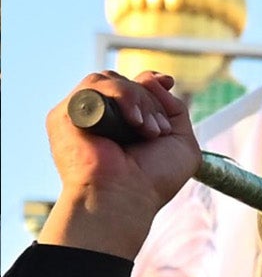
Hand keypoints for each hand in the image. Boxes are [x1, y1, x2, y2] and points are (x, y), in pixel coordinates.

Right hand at [41, 70, 200, 258]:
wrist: (127, 196)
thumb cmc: (153, 179)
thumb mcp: (181, 142)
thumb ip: (175, 109)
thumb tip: (156, 79)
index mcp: (121, 123)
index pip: (132, 85)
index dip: (150, 81)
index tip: (167, 82)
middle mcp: (100, 117)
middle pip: (125, 81)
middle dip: (150, 100)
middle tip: (157, 132)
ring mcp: (81, 115)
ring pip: (110, 80)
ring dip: (137, 100)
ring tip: (146, 130)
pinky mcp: (65, 115)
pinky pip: (93, 86)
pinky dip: (121, 96)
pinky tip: (133, 121)